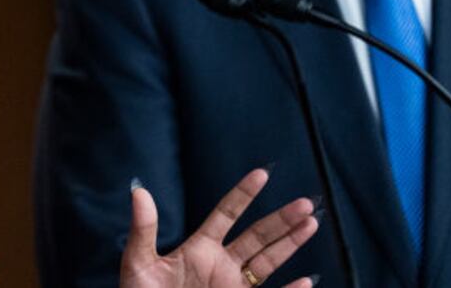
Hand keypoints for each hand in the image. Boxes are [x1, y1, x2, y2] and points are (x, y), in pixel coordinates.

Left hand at [119, 169, 319, 287]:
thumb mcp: (139, 262)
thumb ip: (144, 229)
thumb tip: (139, 191)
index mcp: (199, 248)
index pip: (226, 214)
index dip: (243, 194)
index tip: (261, 173)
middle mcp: (221, 264)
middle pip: (257, 236)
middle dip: (281, 219)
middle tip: (304, 202)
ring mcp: (232, 286)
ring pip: (268, 262)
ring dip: (290, 244)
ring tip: (311, 222)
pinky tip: (306, 281)